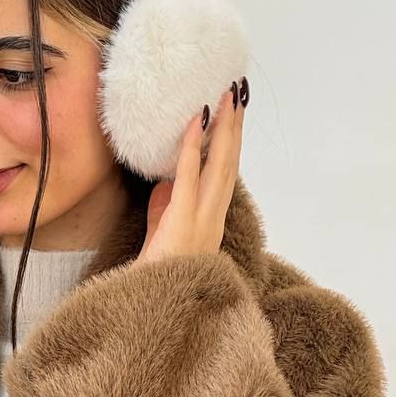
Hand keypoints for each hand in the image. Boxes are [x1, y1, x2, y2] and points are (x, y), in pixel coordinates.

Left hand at [134, 76, 247, 265]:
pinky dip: (193, 146)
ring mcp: (203, 216)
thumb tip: (166, 181)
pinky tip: (195, 121)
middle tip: (238, 93)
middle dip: (235, 126)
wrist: (156, 303)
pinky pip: (189, 175)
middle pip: (230, 162)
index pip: (226, 173)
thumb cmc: (159, 272)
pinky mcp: (183, 217)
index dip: (233, 143)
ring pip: (220, 164)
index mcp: (211, 218)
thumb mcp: (164, 231)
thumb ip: (167, 205)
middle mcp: (214, 215)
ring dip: (224, 128)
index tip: (236, 115)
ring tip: (227, 97)